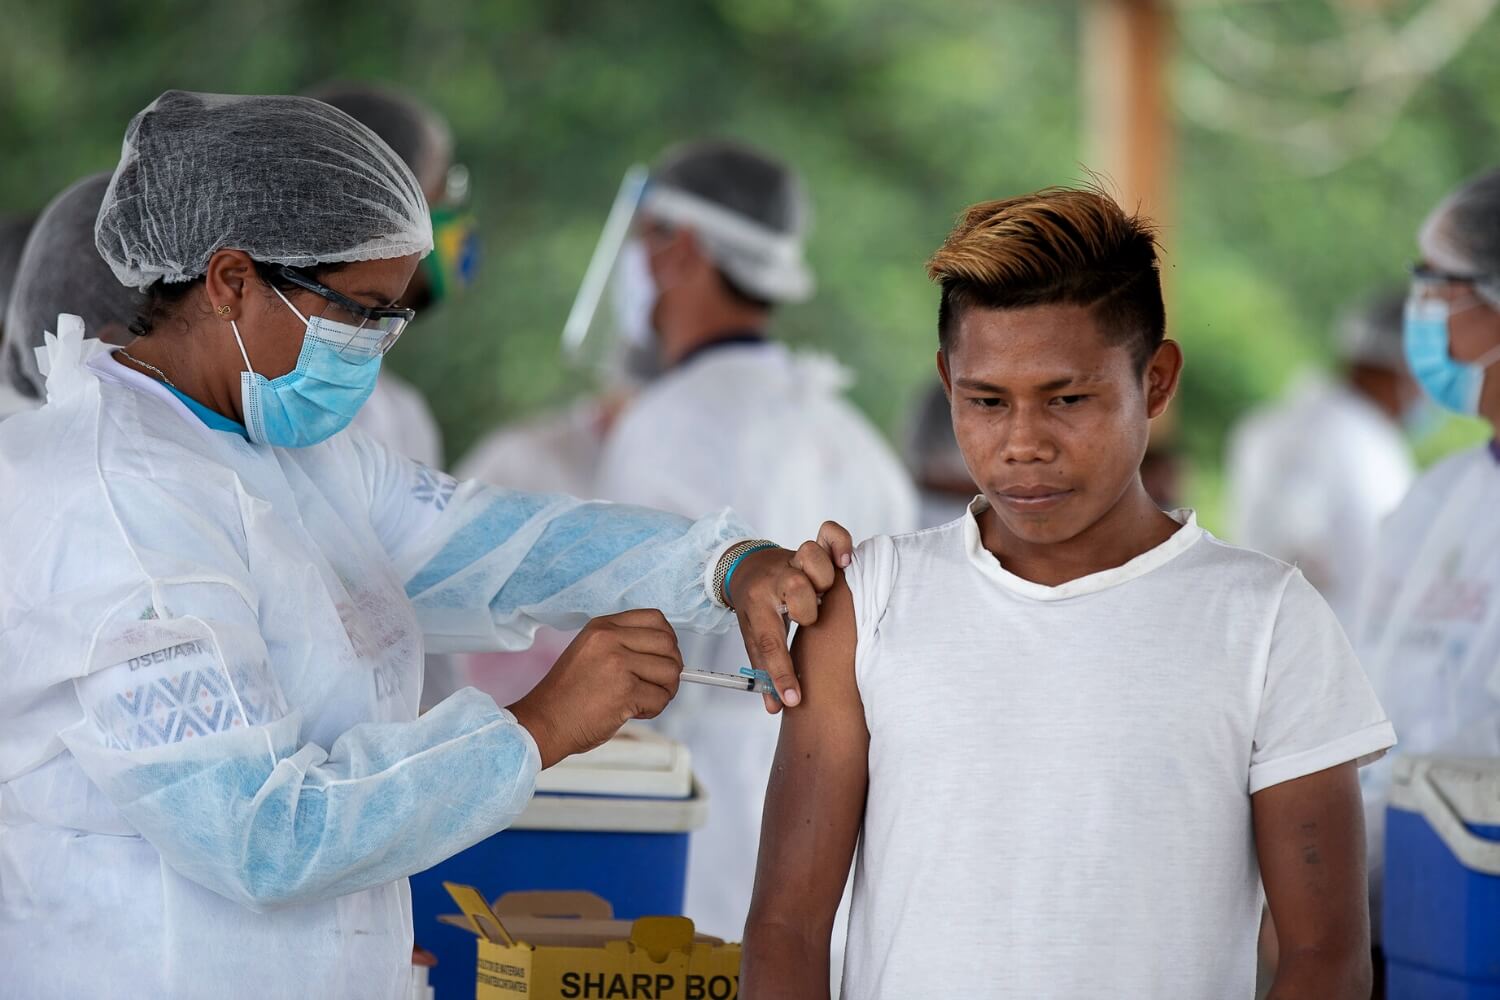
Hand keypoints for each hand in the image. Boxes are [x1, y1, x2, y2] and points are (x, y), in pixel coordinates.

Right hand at [509, 610, 683, 767]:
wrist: (544, 722)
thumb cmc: (568, 695)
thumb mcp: (591, 652)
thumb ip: (623, 645)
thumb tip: (667, 653)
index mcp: (602, 627)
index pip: (655, 619)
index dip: (667, 640)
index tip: (662, 657)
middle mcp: (610, 639)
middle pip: (668, 644)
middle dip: (671, 667)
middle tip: (658, 685)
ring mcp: (617, 663)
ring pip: (670, 671)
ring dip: (665, 690)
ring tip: (644, 700)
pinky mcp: (624, 691)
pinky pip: (661, 698)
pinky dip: (653, 709)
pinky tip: (633, 712)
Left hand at [728, 520, 855, 712]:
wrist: (746, 566)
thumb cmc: (756, 608)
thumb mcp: (753, 636)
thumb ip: (765, 670)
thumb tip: (776, 707)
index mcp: (756, 605)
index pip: (768, 642)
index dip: (781, 673)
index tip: (792, 699)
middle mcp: (776, 579)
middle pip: (794, 587)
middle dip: (806, 608)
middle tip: (809, 620)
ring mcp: (795, 560)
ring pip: (810, 556)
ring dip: (821, 576)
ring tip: (826, 592)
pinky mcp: (814, 547)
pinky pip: (830, 533)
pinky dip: (840, 544)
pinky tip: (845, 563)